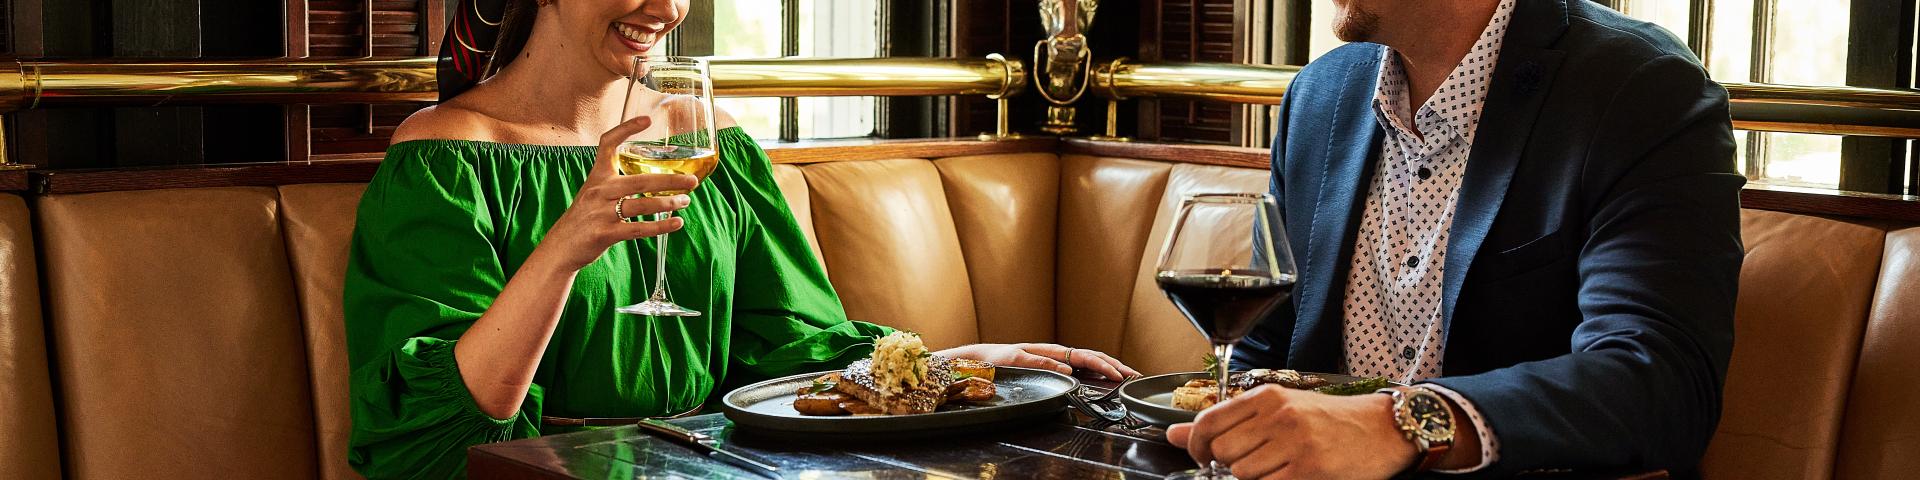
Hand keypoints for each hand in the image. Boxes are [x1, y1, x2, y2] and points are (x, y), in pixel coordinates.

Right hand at [531, 115, 699, 271]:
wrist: (562, 246)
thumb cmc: (584, 218)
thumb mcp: (594, 193)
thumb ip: (617, 184)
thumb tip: (652, 181)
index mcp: (597, 177)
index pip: (608, 144)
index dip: (626, 129)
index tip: (647, 120)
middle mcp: (599, 191)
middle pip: (639, 181)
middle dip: (670, 180)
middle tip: (692, 181)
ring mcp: (601, 213)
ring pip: (642, 205)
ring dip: (668, 203)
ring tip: (685, 202)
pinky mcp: (605, 234)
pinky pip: (638, 229)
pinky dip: (660, 227)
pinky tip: (676, 223)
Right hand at [936, 343, 1140, 379]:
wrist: (974, 360)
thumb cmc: (1005, 368)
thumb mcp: (1036, 373)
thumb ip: (1055, 376)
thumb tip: (1076, 382)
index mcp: (1057, 357)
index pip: (1090, 359)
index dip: (1112, 365)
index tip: (1130, 375)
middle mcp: (1051, 352)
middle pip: (1088, 355)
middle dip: (1112, 364)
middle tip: (1131, 374)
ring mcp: (1035, 353)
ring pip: (1071, 355)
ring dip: (1094, 362)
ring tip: (1113, 372)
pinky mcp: (1018, 358)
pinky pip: (1039, 361)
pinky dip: (1055, 365)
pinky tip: (1068, 372)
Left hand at [1166, 386, 1412, 479]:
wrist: (1383, 430)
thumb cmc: (1329, 420)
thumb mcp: (1278, 410)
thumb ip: (1226, 421)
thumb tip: (1173, 434)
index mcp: (1268, 396)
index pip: (1208, 422)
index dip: (1196, 446)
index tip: (1202, 456)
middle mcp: (1280, 416)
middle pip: (1223, 453)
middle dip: (1228, 465)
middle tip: (1253, 464)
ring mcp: (1296, 444)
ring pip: (1242, 474)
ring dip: (1253, 478)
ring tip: (1278, 469)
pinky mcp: (1310, 471)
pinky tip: (1289, 476)